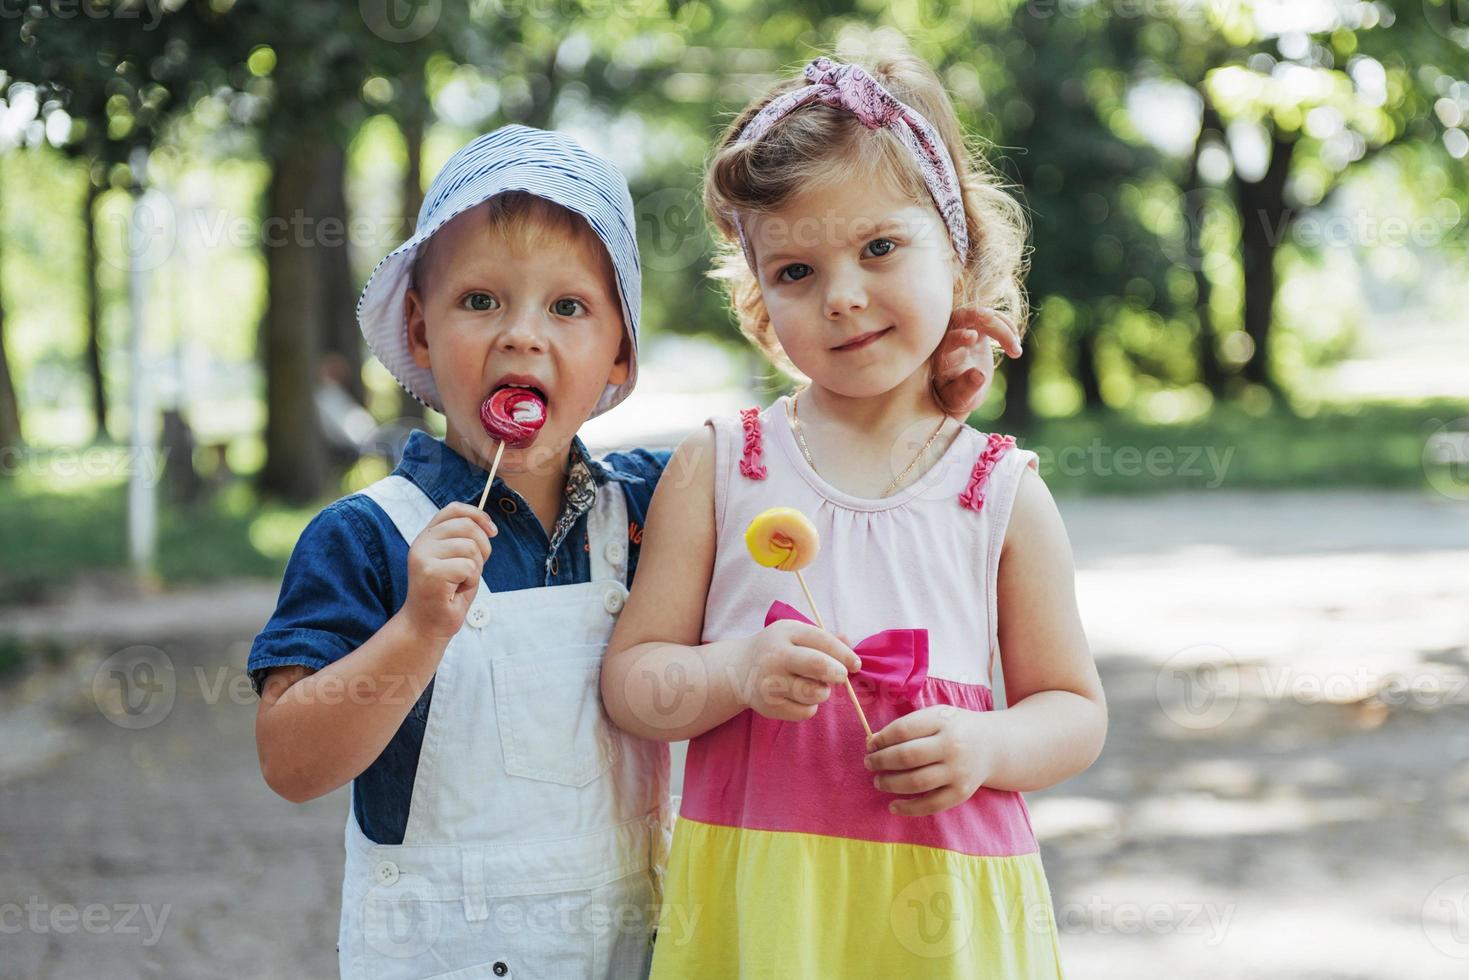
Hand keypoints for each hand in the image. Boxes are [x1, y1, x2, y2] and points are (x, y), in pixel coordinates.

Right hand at [403, 502, 497, 642]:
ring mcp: (424, 556)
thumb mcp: (458, 561)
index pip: (454, 509)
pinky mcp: (430, 572)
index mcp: (427, 536)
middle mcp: (422, 542)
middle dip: (483, 547)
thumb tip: (487, 525)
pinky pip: (468, 567)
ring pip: (470, 547)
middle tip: (474, 570)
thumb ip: (465, 540)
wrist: (426, 626)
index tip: (492, 531)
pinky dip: (470, 581)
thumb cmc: (446, 596)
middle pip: (467, 526)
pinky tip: (456, 591)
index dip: (478, 515)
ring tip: (460, 583)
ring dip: (475, 569)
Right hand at [733, 620, 861, 721]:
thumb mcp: (795, 635)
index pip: (822, 640)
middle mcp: (775, 655)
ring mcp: (770, 682)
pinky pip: (805, 712)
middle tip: (840, 677)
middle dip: (837, 673)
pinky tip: (799, 698)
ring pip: (814, 692)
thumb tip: (848, 639)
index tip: (855, 665)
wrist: (738, 670)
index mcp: (786, 632)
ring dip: (823, 692)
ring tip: (814, 686)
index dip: (844, 654)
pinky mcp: (768, 706)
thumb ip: (822, 638)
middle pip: (818, 665)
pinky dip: (810, 707)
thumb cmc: (777, 650)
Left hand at [863, 705, 995, 815]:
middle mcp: (952, 747)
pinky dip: (908, 808)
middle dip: (881, 762)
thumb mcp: (936, 716)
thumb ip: (908, 726)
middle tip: (869, 763)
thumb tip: (873, 743)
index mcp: (943, 721)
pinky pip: (931, 805)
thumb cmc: (954, 728)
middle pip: (907, 757)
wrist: (992, 745)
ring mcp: (958, 772)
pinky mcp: (961, 793)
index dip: (881, 739)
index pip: (903, 730)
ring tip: (878, 781)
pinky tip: (893, 806)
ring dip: (890, 783)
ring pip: (916, 782)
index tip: (870, 745)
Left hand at [931, 308, 1023, 418]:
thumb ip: (967, 388)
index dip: (958, 337)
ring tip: (1016, 351)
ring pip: (981, 316)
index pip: (945, 341)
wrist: (963, 390)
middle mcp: (950, 338)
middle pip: (959, 318)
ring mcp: (964, 330)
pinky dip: (1006, 326)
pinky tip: (1016, 345)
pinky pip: (992, 317)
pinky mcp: (977, 327)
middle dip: (974, 315)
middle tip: (991, 317)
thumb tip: (979, 375)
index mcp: (941, 356)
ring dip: (1001, 327)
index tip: (972, 336)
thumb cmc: (957, 397)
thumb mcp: (960, 398)